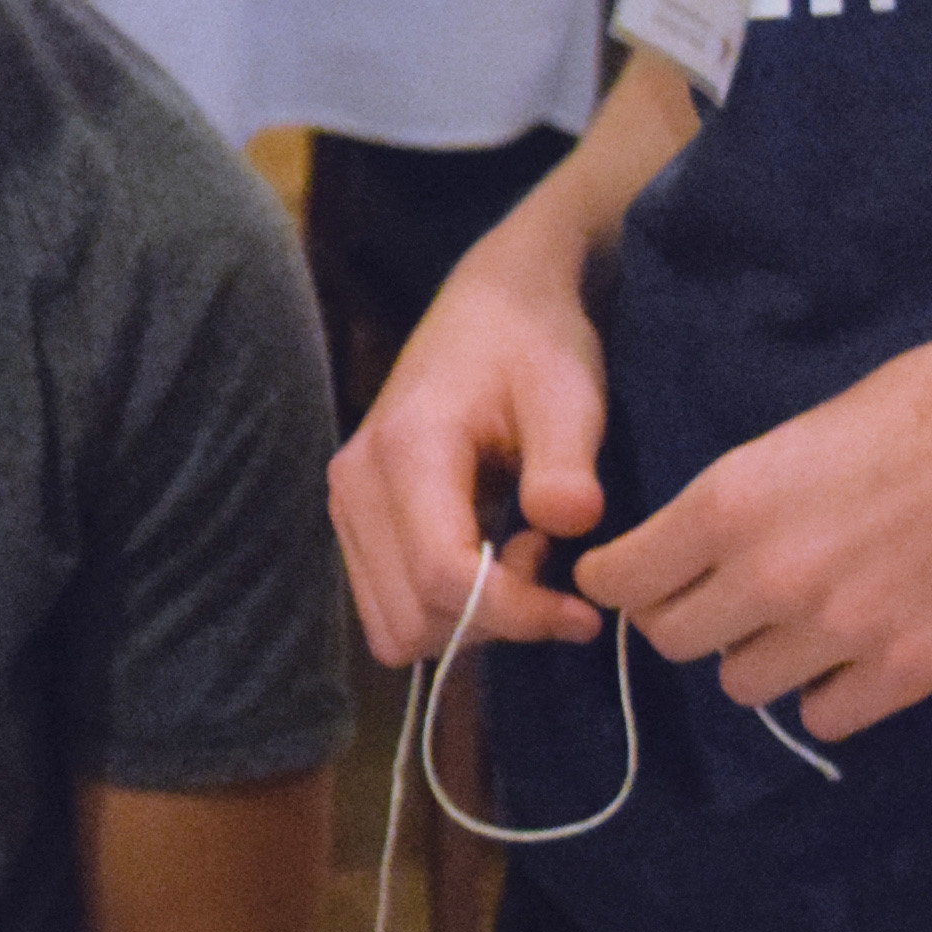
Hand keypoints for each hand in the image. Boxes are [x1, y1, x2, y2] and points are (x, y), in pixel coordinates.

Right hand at [328, 221, 617, 668]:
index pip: (443, 573)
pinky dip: (447, 607)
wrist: (492, 307)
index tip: (586, 612)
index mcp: (406, 449)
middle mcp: (355, 485)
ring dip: (469, 618)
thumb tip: (569, 525)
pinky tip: (492, 552)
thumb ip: (564, 462)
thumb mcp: (568, 393)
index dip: (517, 612)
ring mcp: (346, 506)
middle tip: (548, 562)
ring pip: (396, 624)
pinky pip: (391, 606)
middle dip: (493, 618)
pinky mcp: (355, 522)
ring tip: (522, 555)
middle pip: (412, 616)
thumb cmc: (534, 345)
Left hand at [564, 290, 931, 739]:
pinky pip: (827, 716)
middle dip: (685, 619)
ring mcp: (842, 630)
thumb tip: (693, 552)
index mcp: (730, 502)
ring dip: (758, 657)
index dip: (621, 580)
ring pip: (743, 685)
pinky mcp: (910, 669)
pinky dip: (829, 692)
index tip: (633, 579)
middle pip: (673, 641)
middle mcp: (772, 576)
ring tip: (798, 622)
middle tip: (721, 599)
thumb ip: (738, 504)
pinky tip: (851, 655)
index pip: (623, 580)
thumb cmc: (923, 404)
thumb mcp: (796, 434)